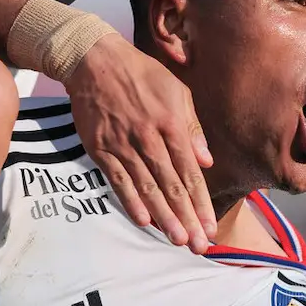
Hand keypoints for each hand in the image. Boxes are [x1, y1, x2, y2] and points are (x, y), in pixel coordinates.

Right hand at [67, 33, 215, 253]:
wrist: (94, 60)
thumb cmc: (142, 75)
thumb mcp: (176, 91)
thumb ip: (192, 128)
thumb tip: (206, 161)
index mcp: (172, 123)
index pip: (190, 171)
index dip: (201, 202)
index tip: (211, 225)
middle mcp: (149, 137)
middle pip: (171, 185)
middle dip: (187, 218)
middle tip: (199, 245)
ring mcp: (123, 145)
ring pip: (146, 188)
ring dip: (163, 217)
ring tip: (177, 240)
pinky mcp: (101, 149)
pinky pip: (118, 180)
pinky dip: (130, 201)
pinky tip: (143, 222)